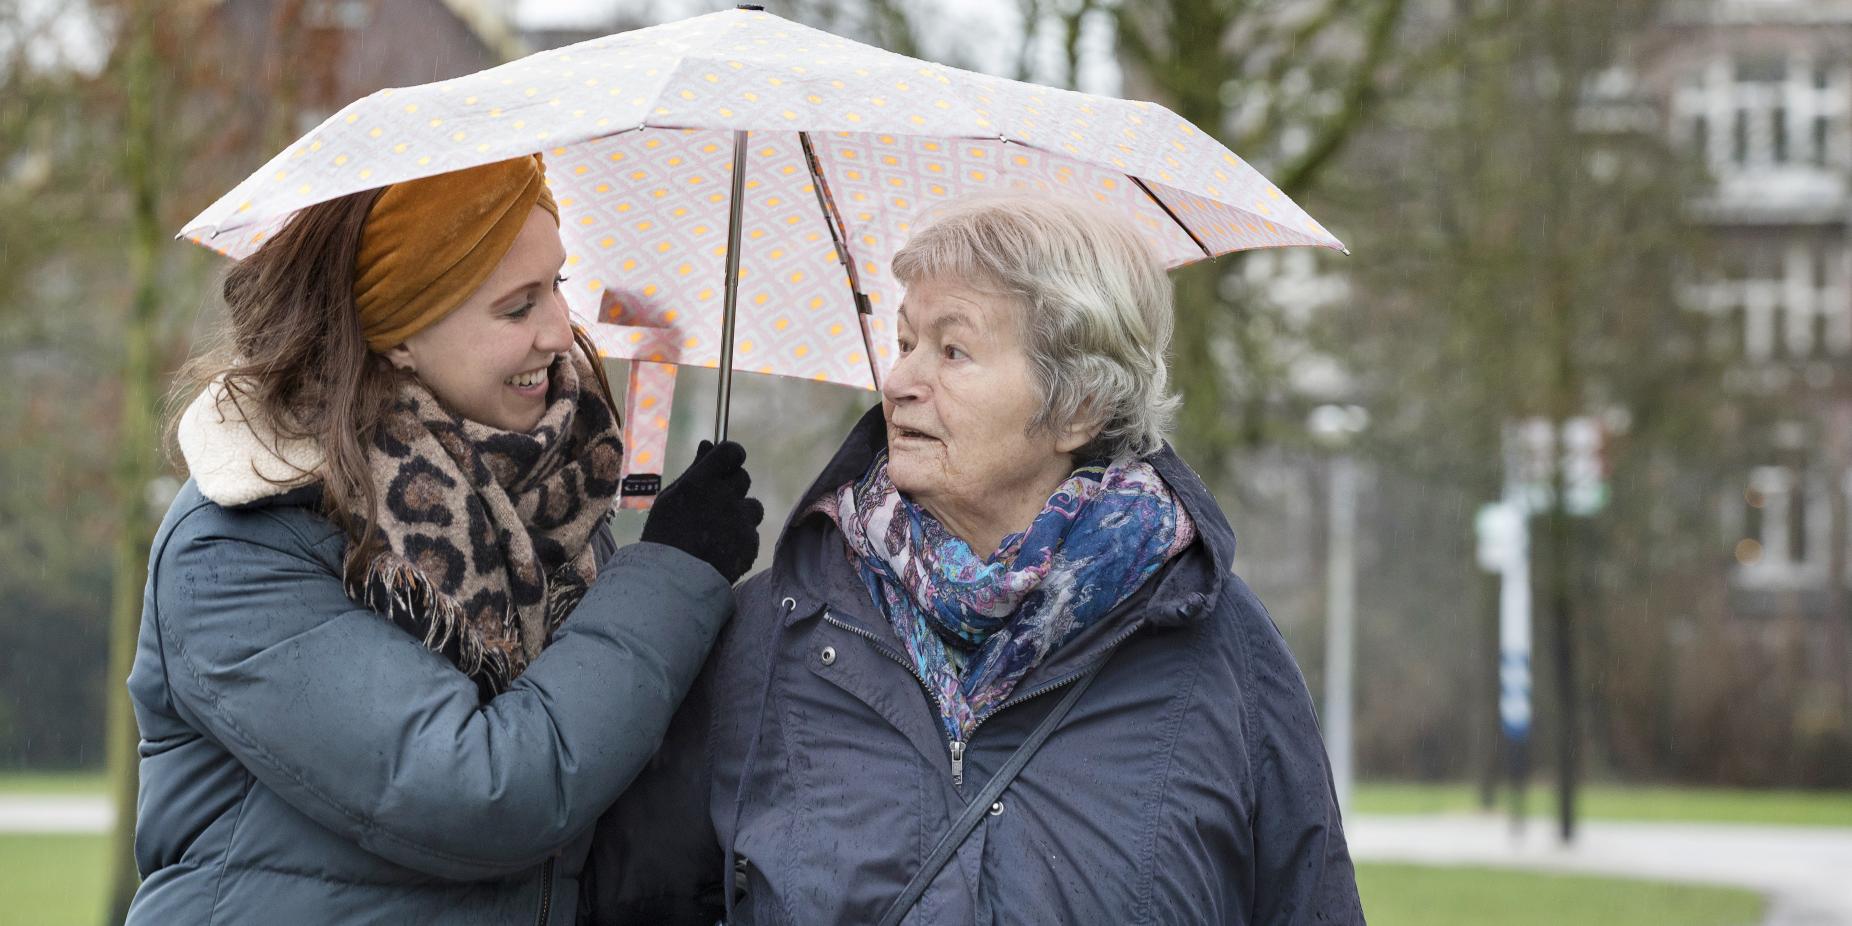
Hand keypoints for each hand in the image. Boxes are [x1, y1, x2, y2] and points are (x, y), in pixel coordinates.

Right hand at [641, 440, 765, 583]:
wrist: (670, 582)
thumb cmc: (664, 536)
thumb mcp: (672, 498)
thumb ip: (695, 469)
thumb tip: (708, 443)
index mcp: (700, 482)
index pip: (731, 452)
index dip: (732, 457)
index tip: (727, 465)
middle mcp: (723, 497)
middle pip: (743, 478)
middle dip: (732, 488)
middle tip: (714, 507)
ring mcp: (739, 521)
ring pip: (753, 506)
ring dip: (741, 514)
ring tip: (718, 532)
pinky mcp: (750, 543)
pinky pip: (752, 533)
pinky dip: (741, 539)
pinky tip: (721, 550)